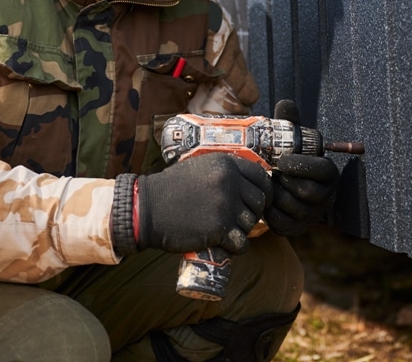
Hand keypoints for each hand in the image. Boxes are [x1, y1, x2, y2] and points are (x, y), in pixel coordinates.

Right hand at [137, 153, 271, 254]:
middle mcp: (229, 181)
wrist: (148, 208)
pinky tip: (227, 246)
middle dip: (254, 213)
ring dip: (242, 230)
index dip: (264, 192)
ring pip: (251, 223)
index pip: (262, 178)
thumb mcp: (201, 168)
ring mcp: (225, 205)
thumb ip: (225, 171)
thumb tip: (251, 181)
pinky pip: (241, 243)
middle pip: (259, 201)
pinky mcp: (218, 228)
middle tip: (239, 220)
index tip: (258, 201)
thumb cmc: (172, 189)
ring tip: (227, 231)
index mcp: (226, 164)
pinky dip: (236, 248)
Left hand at [265, 101, 339, 236]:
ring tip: (269, 184)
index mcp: (328, 174)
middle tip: (272, 172)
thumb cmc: (289, 160)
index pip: (324, 171)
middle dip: (286, 181)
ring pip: (292, 207)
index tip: (283, 160)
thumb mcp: (291, 142)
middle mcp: (325, 196)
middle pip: (307, 191)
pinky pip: (281, 222)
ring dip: (276, 195)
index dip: (303, 165)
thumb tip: (285, 104)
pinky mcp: (296, 228)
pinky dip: (269, 211)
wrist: (283, 190)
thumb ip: (290, 123)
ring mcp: (312, 215)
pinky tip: (266, 199)